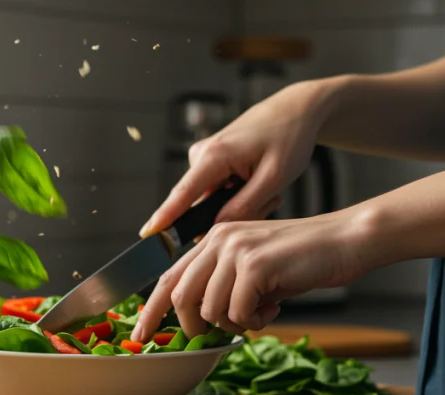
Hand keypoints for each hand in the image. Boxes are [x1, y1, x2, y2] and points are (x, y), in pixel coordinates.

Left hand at [131, 211, 375, 339]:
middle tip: (223, 333)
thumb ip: (223, 288)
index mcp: (213, 239)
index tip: (141, 337)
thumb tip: (198, 322)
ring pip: (209, 309)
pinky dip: (253, 322)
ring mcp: (235, 249)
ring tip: (260, 314)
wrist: (345, 241)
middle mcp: (217, 239)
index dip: (151, 310)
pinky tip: (273, 310)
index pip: (169, 277)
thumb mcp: (254, 272)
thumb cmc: (302, 261)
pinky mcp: (254, 264)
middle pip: (181, 297)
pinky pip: (237, 312)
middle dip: (196, 327)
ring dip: (234, 325)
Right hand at [139, 80, 333, 236]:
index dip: (165, 217)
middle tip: (271, 201)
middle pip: (202, 204)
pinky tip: (261, 184)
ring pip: (214, 201)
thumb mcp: (275, 178)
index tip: (147, 234)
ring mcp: (205, 157)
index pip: (183, 194)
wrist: (297, 110)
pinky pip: (219, 192)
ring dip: (241, 204)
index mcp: (214, 156)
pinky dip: (240, 195)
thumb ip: (244, 206)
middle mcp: (202, 154)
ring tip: (271, 191)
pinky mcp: (212, 161)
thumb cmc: (289, 138)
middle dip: (231, 213)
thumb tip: (214, 229)